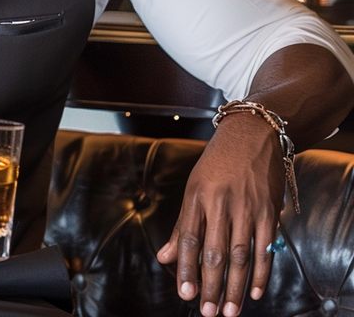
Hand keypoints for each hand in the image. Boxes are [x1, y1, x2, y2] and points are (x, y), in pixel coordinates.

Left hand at [156, 116, 284, 316]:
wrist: (251, 134)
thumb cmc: (217, 161)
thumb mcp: (194, 186)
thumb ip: (183, 225)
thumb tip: (166, 257)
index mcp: (197, 196)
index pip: (189, 238)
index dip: (186, 269)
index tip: (184, 293)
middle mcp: (221, 203)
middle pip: (214, 252)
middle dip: (209, 285)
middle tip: (206, 312)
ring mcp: (247, 208)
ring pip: (240, 255)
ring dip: (234, 287)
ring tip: (228, 310)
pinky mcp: (268, 211)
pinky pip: (265, 248)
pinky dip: (261, 273)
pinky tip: (255, 292)